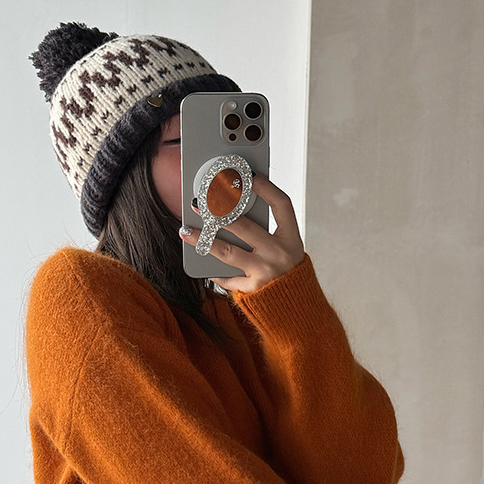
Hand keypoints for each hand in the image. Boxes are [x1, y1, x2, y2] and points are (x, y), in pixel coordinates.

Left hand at [179, 172, 304, 294]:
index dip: (265, 187)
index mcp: (292, 238)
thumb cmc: (288, 274)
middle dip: (218, 211)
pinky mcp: (254, 289)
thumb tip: (232, 212)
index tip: (247, 174)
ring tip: (185, 231)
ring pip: (227, 251)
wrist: (297, 310)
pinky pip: (228, 278)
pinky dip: (215, 272)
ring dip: (203, 240)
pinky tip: (202, 266)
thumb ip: (267, 233)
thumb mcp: (287, 250)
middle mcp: (280, 253)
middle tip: (198, 201)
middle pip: (245, 226)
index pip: (281, 204)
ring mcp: (267, 272)